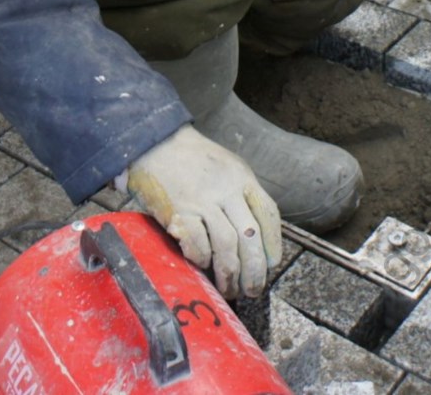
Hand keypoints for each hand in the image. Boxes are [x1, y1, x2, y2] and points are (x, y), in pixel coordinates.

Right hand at [126, 124, 281, 298]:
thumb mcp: (227, 167)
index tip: (273, 263)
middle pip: (250, 236)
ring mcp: (203, 201)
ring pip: (226, 244)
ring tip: (229, 289)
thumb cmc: (193, 159)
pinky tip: (201, 265)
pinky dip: (201, 259)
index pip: (268, 213)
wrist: (156, 142)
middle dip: (255, 269)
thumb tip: (251, 234)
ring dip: (230, 273)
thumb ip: (241, 193)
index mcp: (243, 178)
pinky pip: (196, 243)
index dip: (274, 242)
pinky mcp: (179, 211)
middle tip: (253, 289)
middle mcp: (227, 189)